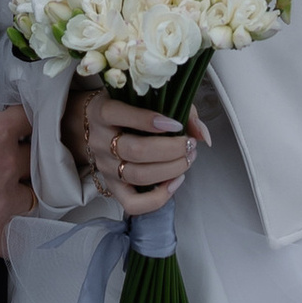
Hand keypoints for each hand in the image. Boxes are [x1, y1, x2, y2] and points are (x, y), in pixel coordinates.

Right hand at [0, 106, 34, 254]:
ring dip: (25, 198)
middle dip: (26, 163)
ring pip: (35, 199)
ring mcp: (4, 202)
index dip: (27, 122)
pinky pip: (19, 239)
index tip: (25, 126)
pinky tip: (12, 235)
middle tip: (14, 165)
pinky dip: (16, 237)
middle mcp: (7, 166)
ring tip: (11, 199)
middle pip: (37, 161)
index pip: (27, 119)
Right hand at [63, 86, 200, 216]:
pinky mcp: (112, 187)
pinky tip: (174, 182)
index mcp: (103, 111)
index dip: (150, 120)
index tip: (176, 124)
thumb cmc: (131, 110)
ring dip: (171, 169)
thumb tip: (202, 134)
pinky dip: (158, 198)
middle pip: (135, 150)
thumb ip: (181, 110)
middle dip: (171, 149)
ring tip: (187, 159)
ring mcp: (105, 167)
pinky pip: (133, 203)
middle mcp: (100, 140)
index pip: (120, 114)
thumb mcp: (151, 99)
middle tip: (189, 144)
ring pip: (137, 175)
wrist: (99, 128)